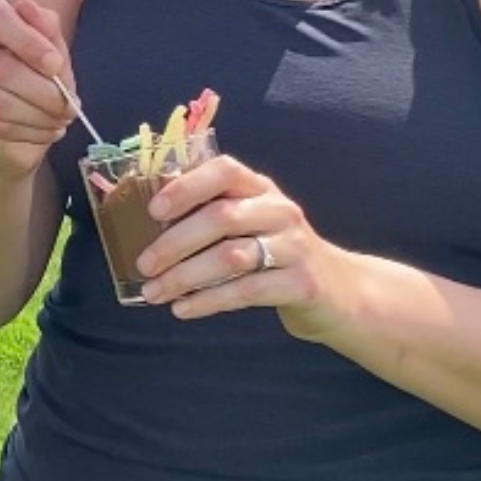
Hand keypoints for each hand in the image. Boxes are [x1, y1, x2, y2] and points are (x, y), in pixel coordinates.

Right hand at [0, 0, 76, 179]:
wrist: (11, 126)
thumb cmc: (32, 78)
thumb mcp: (50, 51)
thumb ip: (46, 28)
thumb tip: (28, 7)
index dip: (28, 42)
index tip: (55, 65)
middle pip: (0, 67)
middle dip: (43, 92)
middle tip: (69, 107)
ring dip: (38, 116)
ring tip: (60, 122)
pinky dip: (26, 133)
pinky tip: (43, 132)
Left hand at [135, 149, 352, 336]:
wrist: (338, 290)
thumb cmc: (275, 252)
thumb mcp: (250, 222)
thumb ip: (210, 213)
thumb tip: (142, 221)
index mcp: (260, 188)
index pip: (224, 171)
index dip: (186, 187)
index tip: (154, 210)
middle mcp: (280, 210)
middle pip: (220, 219)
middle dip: (174, 243)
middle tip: (143, 264)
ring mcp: (294, 247)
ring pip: (230, 257)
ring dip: (184, 277)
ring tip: (154, 293)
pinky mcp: (301, 284)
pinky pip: (246, 291)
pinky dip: (208, 301)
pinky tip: (183, 309)